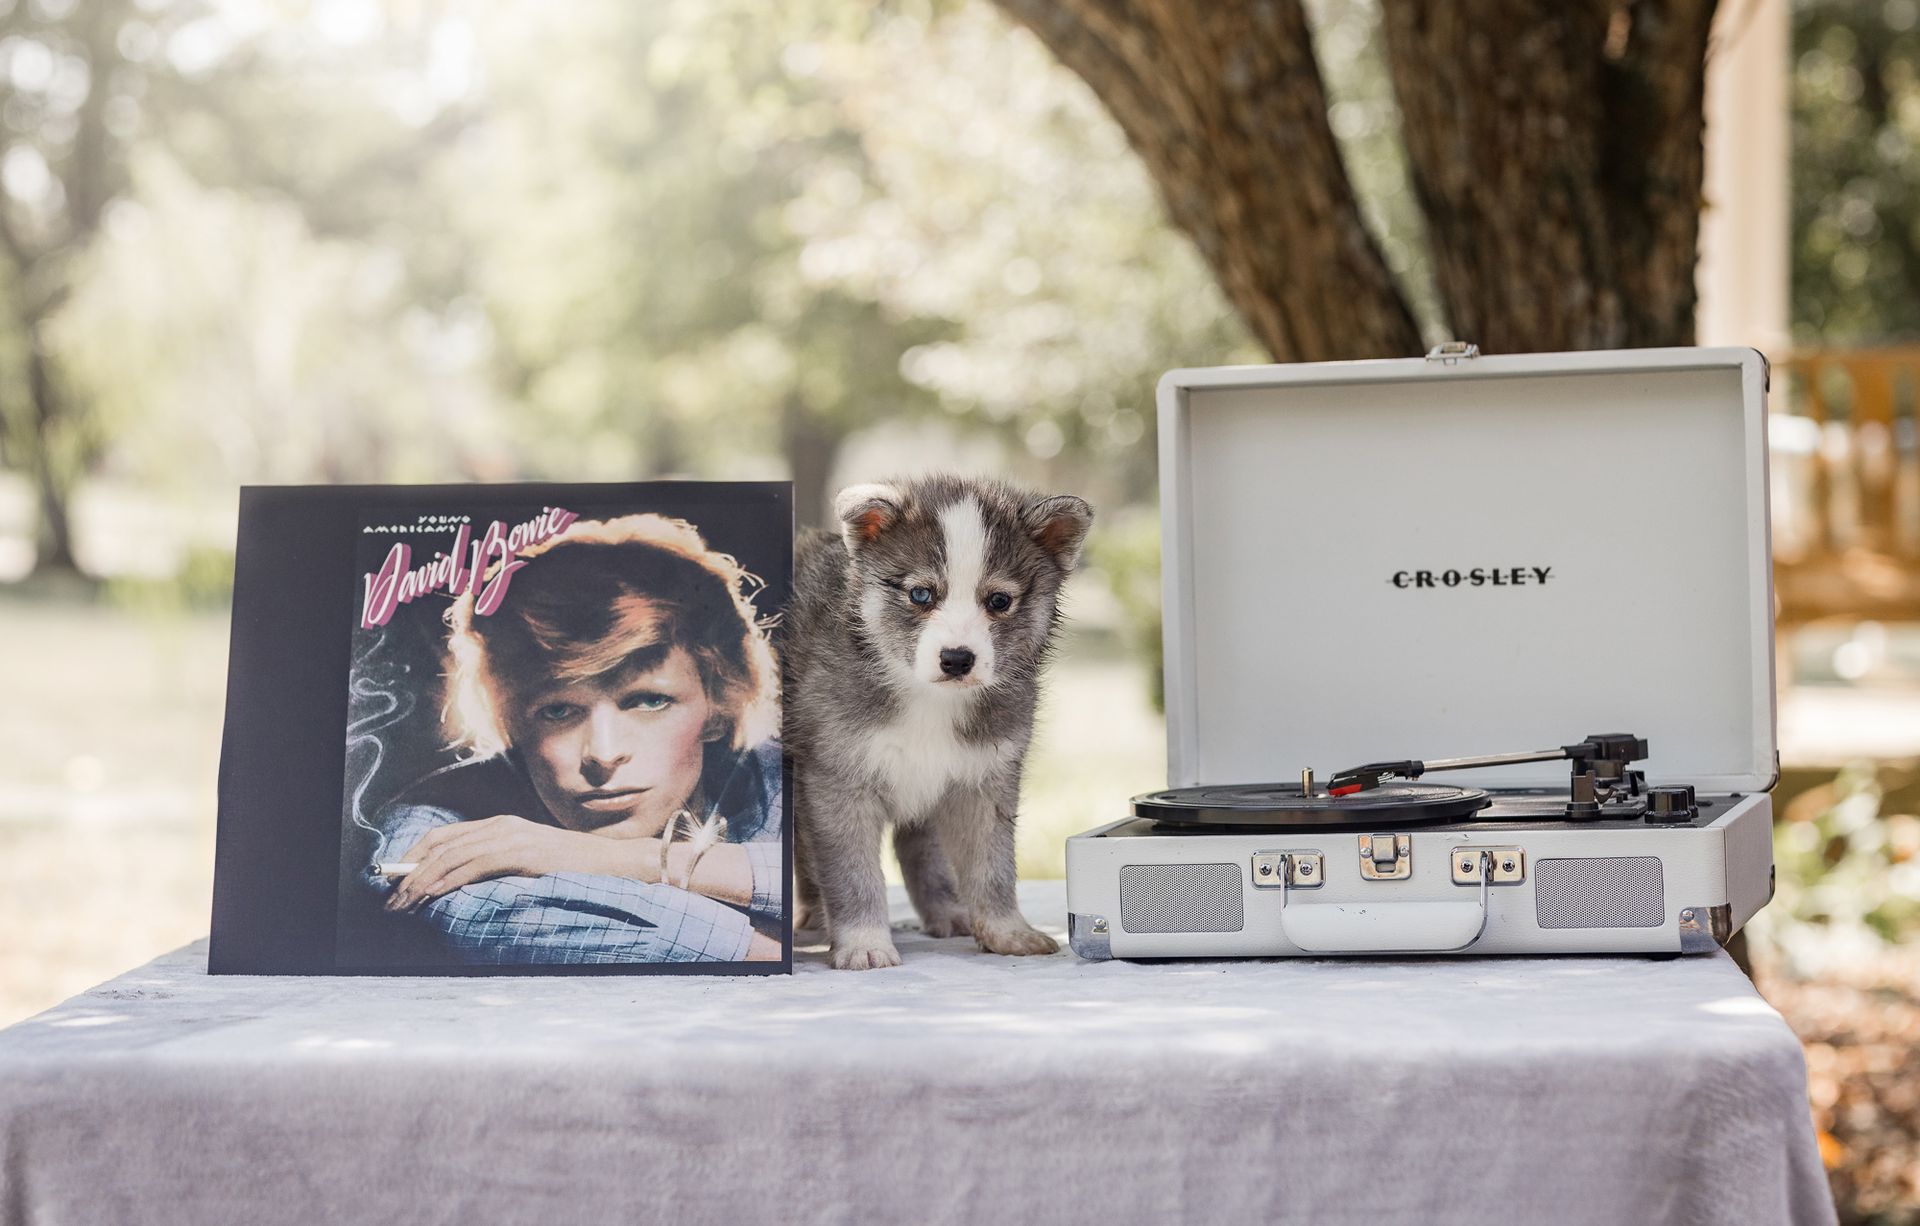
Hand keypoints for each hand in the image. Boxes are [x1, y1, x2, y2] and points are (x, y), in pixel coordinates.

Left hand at [386, 814, 607, 912]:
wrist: (612, 863)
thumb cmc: (574, 870)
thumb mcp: (528, 864)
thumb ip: (498, 866)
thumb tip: (460, 887)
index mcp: (501, 825)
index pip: (444, 836)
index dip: (414, 856)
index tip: (396, 881)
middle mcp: (502, 825)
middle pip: (440, 844)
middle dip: (409, 872)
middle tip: (392, 900)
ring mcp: (512, 836)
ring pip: (451, 855)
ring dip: (421, 881)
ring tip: (404, 904)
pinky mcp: (521, 852)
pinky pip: (473, 865)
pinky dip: (447, 881)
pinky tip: (432, 896)